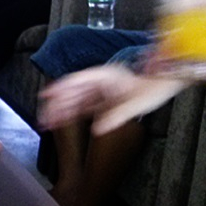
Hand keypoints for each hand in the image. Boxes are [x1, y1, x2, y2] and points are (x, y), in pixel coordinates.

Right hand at [38, 64, 187, 134]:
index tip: (46, 95)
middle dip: (56, 105)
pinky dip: (69, 114)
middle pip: (71, 92)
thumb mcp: (136, 104)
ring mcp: (98, 91)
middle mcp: (98, 82)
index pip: (77, 81)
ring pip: (73, 101)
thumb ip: (116, 116)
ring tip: (46, 124)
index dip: (60, 88)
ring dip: (60, 111)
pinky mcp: (100, 100)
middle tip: (43, 119)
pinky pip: (80, 107)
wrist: (162, 85)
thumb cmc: (151, 90)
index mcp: (104, 76)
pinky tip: (59, 122)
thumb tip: (98, 129)